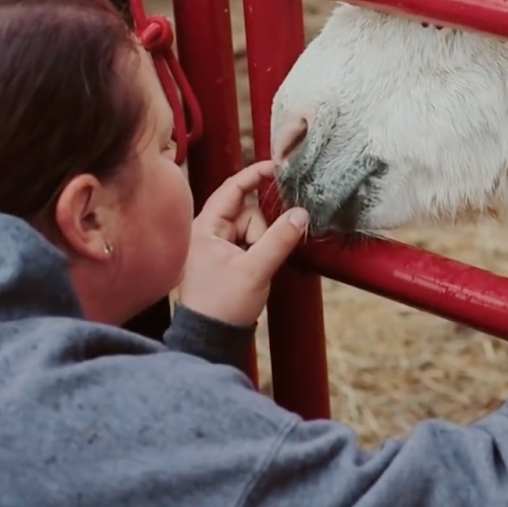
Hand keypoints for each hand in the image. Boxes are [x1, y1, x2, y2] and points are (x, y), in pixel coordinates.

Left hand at [178, 160, 308, 326]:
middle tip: (260, 256)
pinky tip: (257, 270)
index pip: (232, 188)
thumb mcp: (255, 269)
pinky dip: (261, 251)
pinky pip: (252, 243)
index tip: (278, 168)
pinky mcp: (228, 259)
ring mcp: (218, 246)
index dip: (255, 175)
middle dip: (263, 229)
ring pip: (254, 229)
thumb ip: (280, 239)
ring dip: (263, 244)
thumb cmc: (223, 303)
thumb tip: (301, 214)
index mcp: (206, 227)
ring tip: (256, 270)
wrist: (210, 338)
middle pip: (248, 211)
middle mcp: (209, 232)